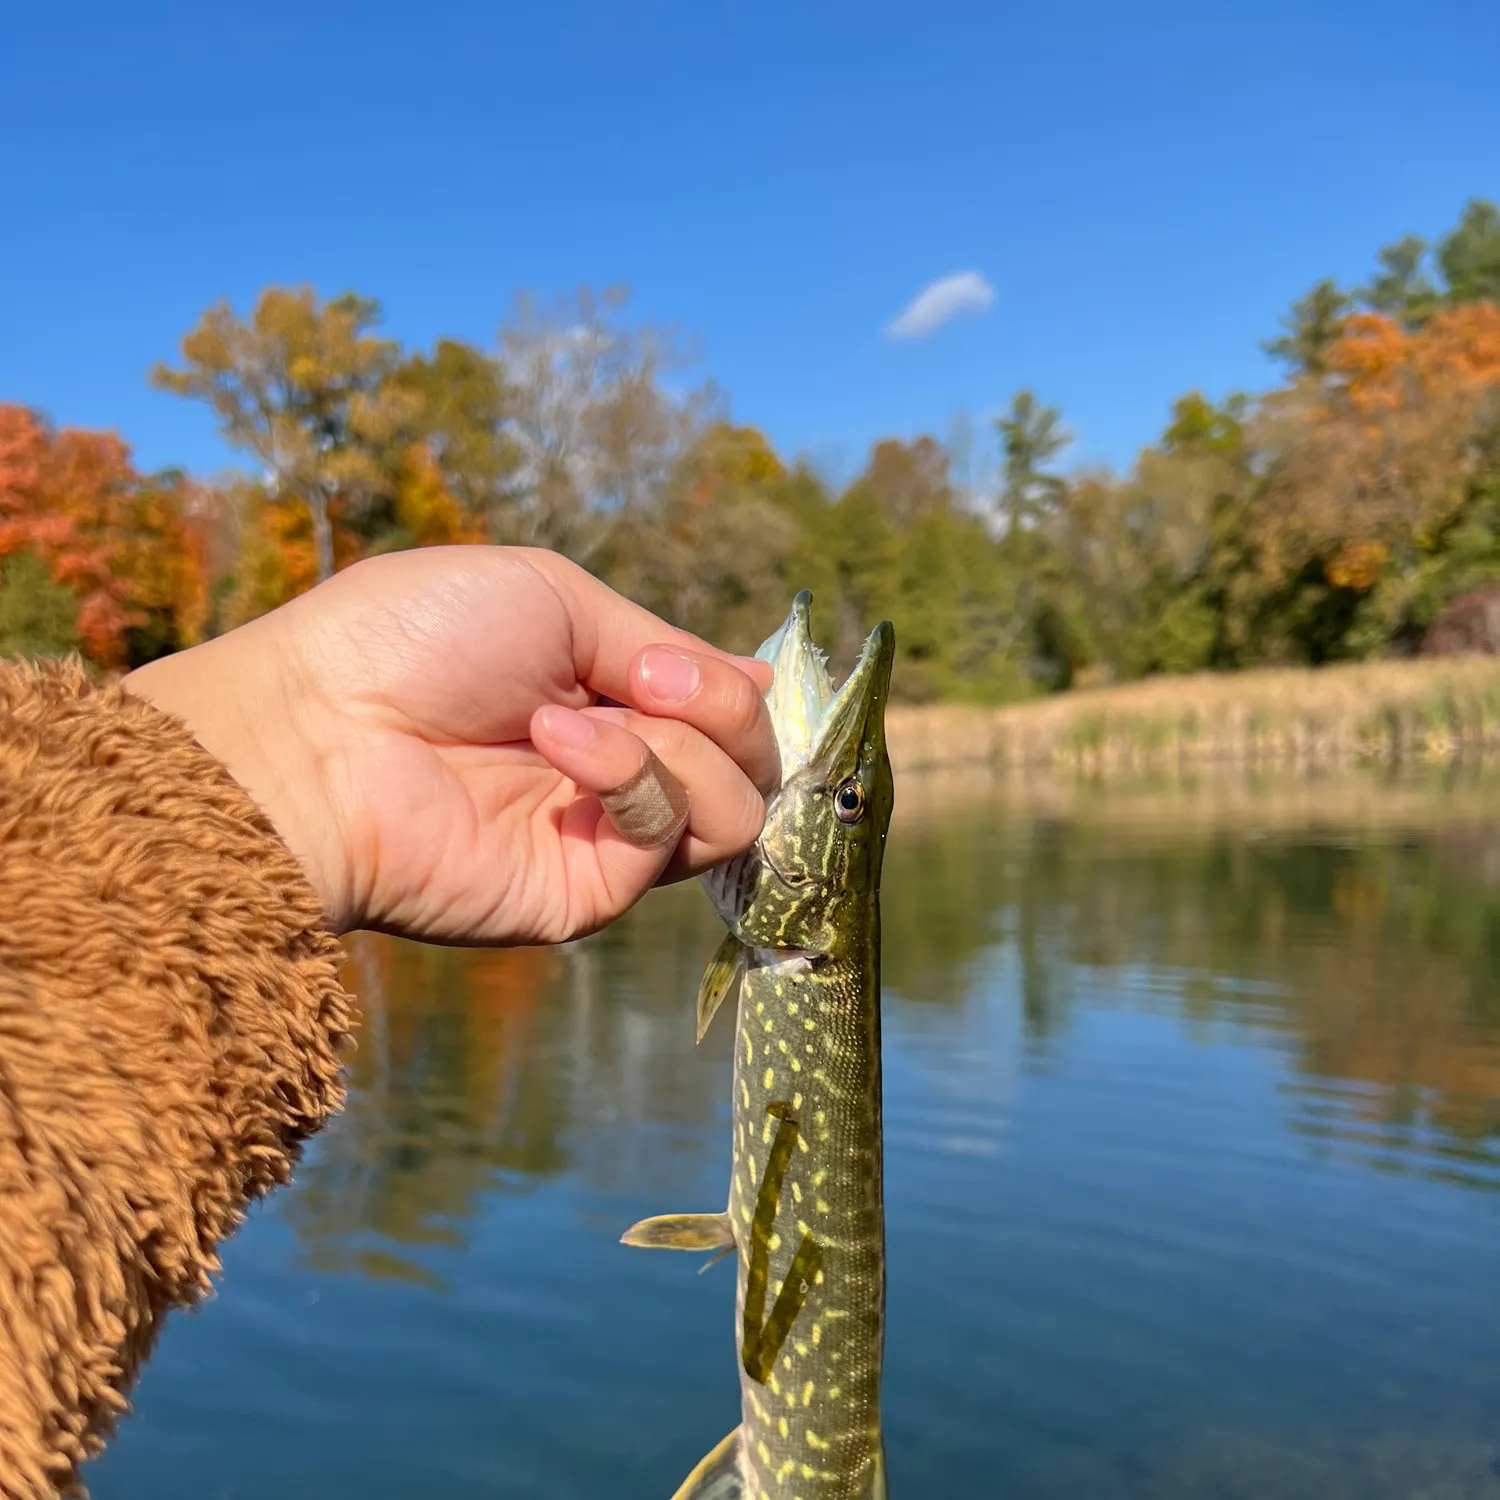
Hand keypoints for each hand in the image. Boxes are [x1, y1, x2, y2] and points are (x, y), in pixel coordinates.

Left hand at [124, 546, 777, 944]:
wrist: (321, 729)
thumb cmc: (415, 640)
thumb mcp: (556, 596)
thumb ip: (663, 644)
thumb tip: (764, 676)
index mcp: (612, 701)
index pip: (728, 711)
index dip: (742, 693)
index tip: (727, 669)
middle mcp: (622, 773)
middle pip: (751, 762)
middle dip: (727, 710)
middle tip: (655, 682)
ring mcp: (607, 836)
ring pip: (735, 808)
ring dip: (685, 744)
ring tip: (591, 716)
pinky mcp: (589, 890)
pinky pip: (671, 837)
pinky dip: (631, 777)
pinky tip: (560, 745)